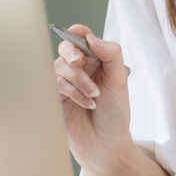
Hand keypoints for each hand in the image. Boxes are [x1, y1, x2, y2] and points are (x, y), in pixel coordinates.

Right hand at [53, 25, 132, 163]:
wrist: (106, 143)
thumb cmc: (115, 112)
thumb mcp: (119, 80)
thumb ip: (111, 54)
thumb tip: (92, 38)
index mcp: (96, 60)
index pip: (83, 38)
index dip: (77, 32)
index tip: (77, 33)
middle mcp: (79, 69)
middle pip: (66, 48)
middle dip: (70, 52)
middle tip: (77, 61)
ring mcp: (66, 83)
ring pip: (60, 66)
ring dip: (78, 79)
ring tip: (94, 95)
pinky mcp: (56, 97)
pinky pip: (56, 84)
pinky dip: (73, 92)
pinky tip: (87, 103)